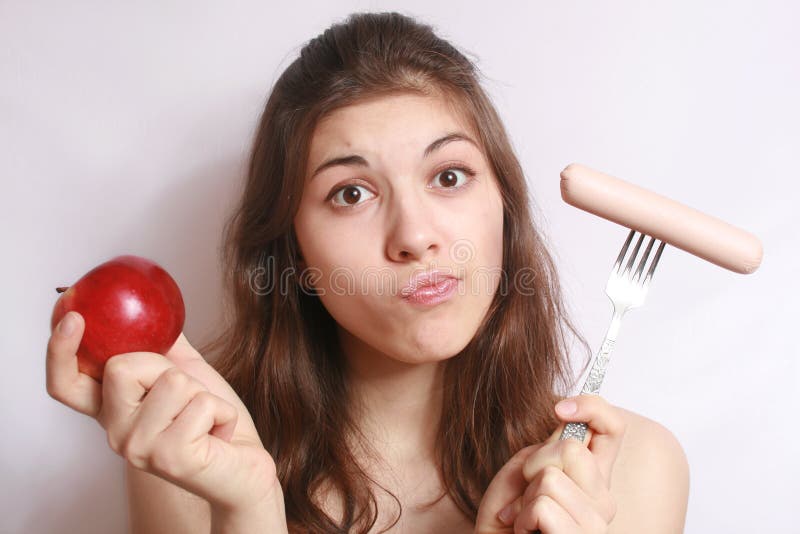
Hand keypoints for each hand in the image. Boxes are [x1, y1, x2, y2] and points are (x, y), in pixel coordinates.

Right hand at [46, 311, 283, 516]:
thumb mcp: (185, 374)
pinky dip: (221, 410)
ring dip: (202, 392)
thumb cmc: (213, 420)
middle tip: (187, 395)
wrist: (244, 463)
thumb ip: (161, 347)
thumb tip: (149, 307)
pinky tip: (218, 432)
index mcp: (112, 411)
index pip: (65, 384)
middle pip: (121, 366)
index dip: (59, 351)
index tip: (73, 317)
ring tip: (205, 417)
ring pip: (172, 381)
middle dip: (166, 368)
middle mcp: (116, 433)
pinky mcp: (170, 458)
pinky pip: (202, 403)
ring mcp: (139, 448)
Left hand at [474, 394, 625, 533]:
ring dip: (524, 498)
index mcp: (593, 478)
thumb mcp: (520, 473)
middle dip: (534, 464)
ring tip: (526, 519)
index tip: (560, 408)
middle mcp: (603, 500)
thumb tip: (568, 425)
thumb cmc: (508, 518)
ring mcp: (596, 524)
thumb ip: (545, 450)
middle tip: (527, 492)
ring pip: (550, 479)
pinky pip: (542, 507)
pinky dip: (522, 519)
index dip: (593, 407)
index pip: (613, 428)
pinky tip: (527, 532)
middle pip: (571, 449)